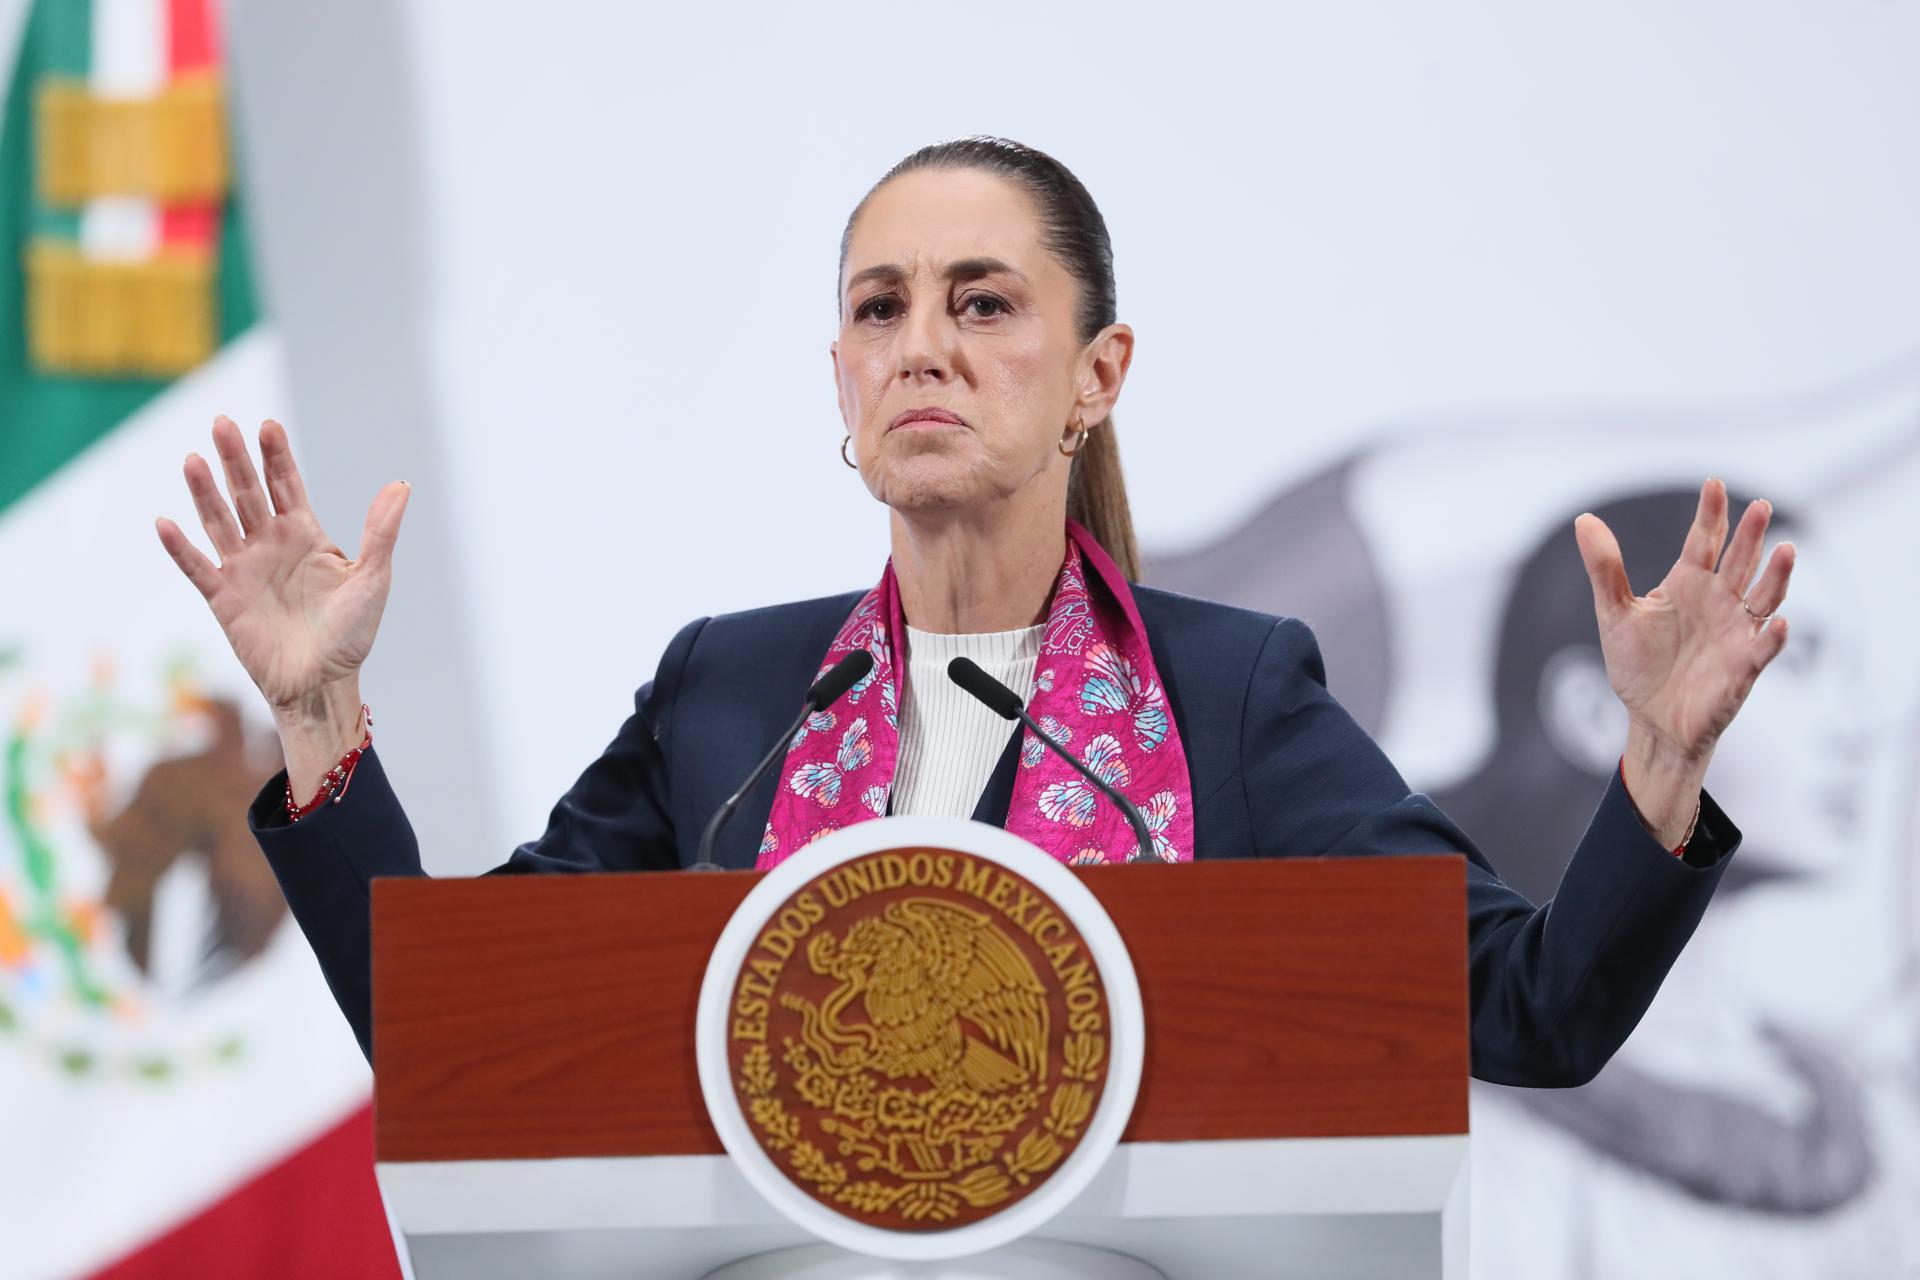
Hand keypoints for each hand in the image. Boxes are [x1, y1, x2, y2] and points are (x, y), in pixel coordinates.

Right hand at [157, 417, 408, 730]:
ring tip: (194, 459)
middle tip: (222, 423)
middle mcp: (270, 544)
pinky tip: (165, 523)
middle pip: (248, 492)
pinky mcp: (223, 598)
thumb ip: (381, 532)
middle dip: (236, 459)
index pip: (286, 484)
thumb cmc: (351, 635)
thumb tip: (401, 484)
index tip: (267, 426)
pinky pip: (197, 568)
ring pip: (220, 520)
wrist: (323, 683)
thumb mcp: (372, 579)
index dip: (276, 455)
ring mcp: (244, 568)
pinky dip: (181, 547)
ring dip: (205, 492)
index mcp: (306, 534)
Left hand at [1574, 478, 1793, 842]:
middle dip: (1751, 536)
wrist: (1652, 719)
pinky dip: (1773, 637)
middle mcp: (1718, 602)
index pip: (1703, 541)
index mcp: (1687, 584)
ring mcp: (1735, 633)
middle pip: (1740, 561)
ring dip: (1777, 576)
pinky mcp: (1743, 667)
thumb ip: (1605, 568)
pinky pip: (1764, 649)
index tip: (1713, 483)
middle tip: (1760, 507)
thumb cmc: (1637, 665)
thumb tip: (1584, 519)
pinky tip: (1780, 623)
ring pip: (1764, 597)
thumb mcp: (1615, 612)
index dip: (1711, 514)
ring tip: (1786, 550)